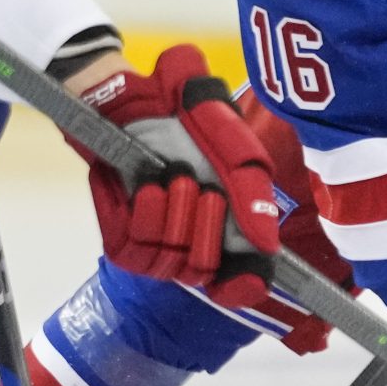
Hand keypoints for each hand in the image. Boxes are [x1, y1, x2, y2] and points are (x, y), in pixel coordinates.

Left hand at [72, 46, 282, 306]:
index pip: (241, 282)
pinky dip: (145, 217)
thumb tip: (266, 246)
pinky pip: (133, 251)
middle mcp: (194, 241)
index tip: (243, 278)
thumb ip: (253, 194)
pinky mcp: (120, 236)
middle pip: (203, 271)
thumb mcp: (235, 147)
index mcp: (230, 227)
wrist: (138, 97)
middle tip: (203, 188)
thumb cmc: (193, 118)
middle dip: (205, 229)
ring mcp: (155, 241)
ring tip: (172, 176)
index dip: (242, 288)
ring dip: (174, 217)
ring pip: (168, 263)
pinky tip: (148, 187)